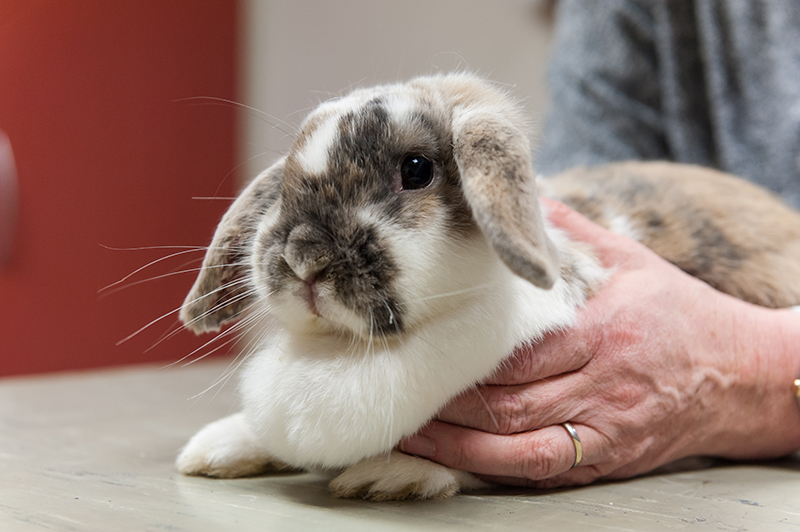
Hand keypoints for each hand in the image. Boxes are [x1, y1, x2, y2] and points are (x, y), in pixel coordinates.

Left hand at [401, 199, 799, 487]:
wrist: (744, 375)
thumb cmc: (682, 313)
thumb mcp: (631, 261)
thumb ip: (572, 233)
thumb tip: (525, 194)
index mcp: (604, 330)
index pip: (523, 348)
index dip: (467, 354)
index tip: (421, 345)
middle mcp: (603, 383)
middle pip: (511, 399)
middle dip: (448, 400)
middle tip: (395, 387)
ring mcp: (606, 428)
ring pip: (520, 443)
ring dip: (457, 443)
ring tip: (407, 429)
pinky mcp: (609, 458)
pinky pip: (545, 469)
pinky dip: (494, 467)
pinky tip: (454, 459)